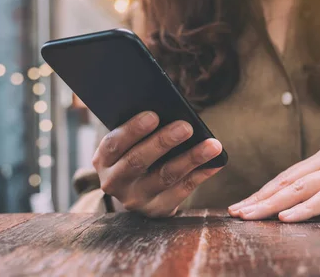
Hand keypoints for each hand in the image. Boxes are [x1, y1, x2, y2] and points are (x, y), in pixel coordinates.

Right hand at [93, 111, 222, 217]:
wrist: (137, 191)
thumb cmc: (136, 151)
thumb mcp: (128, 143)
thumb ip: (139, 129)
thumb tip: (171, 110)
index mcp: (104, 160)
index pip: (114, 144)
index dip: (133, 130)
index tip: (154, 115)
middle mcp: (115, 182)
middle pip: (139, 161)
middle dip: (163, 142)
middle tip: (186, 126)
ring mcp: (136, 200)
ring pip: (165, 177)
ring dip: (191, 158)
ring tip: (212, 144)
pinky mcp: (157, 210)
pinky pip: (182, 191)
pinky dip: (201, 174)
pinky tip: (215, 162)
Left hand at [228, 145, 319, 221]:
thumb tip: (296, 204)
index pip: (285, 177)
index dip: (261, 192)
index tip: (240, 207)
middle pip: (287, 181)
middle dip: (259, 199)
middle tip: (235, 213)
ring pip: (301, 188)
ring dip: (274, 204)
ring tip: (251, 216)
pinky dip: (306, 208)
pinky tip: (288, 217)